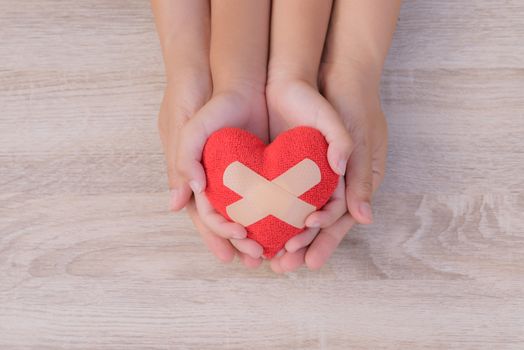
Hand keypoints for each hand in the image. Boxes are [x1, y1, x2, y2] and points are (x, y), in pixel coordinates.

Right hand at [175, 85, 268, 266]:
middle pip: (230, 219)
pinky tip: (291, 224)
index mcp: (198, 178)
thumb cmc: (206, 103)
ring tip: (276, 252)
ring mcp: (243, 174)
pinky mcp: (265, 166)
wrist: (240, 78)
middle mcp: (220, 181)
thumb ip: (181, 162)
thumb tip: (175, 205)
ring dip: (262, 233)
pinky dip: (279, 211)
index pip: (206, 215)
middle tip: (258, 260)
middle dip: (242, 243)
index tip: (232, 252)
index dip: (216, 235)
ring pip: (252, 212)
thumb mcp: (188, 129)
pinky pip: (272, 194)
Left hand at [265, 76, 353, 271]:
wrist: (320, 74)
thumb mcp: (358, 138)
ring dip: (284, 236)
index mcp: (356, 180)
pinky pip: (282, 195)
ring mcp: (312, 174)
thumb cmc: (350, 104)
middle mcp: (335, 182)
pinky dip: (271, 213)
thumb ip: (359, 176)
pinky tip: (256, 228)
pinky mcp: (291, 166)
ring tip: (267, 258)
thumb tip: (364, 219)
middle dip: (302, 246)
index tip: (305, 255)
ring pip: (297, 213)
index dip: (324, 238)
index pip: (340, 218)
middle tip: (283, 268)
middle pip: (318, 222)